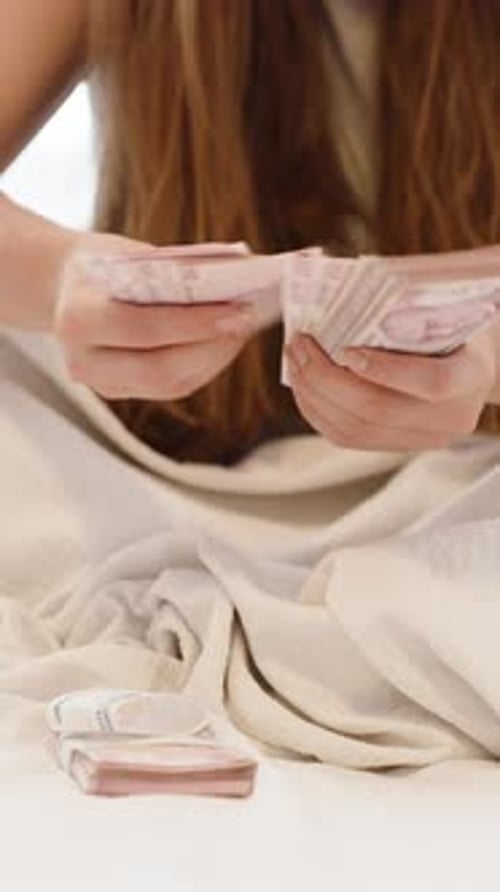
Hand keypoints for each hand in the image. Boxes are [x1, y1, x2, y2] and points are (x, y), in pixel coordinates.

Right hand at [54, 233, 254, 399]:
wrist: (64, 288)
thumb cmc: (102, 264)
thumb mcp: (129, 254)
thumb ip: (174, 270)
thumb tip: (239, 273)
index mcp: (77, 320)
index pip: (143, 329)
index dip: (194, 324)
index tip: (237, 309)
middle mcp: (83, 361)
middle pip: (159, 369)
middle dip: (211, 346)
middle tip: (246, 320)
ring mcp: (101, 384)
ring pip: (171, 385)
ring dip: (215, 358)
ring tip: (241, 328)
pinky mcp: (121, 392)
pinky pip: (171, 387)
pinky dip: (204, 365)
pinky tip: (224, 342)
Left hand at [286, 325, 499, 450]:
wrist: (472, 366)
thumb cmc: (455, 325)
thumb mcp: (447, 311)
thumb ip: (410, 306)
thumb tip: (344, 280)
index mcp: (471, 378)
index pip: (431, 383)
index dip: (386, 370)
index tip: (346, 349)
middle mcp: (448, 420)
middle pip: (377, 410)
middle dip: (326, 377)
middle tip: (299, 343)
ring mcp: (421, 440)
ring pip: (353, 429)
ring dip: (313, 393)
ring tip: (294, 359)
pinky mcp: (395, 447)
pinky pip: (346, 437)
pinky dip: (316, 410)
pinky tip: (302, 384)